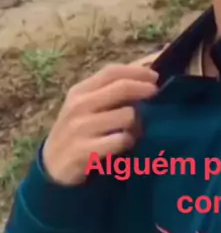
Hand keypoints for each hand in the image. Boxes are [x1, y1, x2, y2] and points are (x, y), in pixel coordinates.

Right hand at [42, 63, 158, 185]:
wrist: (53, 163)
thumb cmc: (79, 129)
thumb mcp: (87, 105)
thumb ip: (110, 89)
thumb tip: (145, 69)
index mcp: (80, 91)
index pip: (111, 72)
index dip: (136, 71)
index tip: (154, 75)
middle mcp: (78, 106)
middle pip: (121, 88)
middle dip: (143, 88)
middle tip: (155, 92)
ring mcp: (80, 128)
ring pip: (127, 116)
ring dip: (136, 123)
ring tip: (130, 130)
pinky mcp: (84, 150)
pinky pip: (121, 140)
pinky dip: (127, 142)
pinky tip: (122, 145)